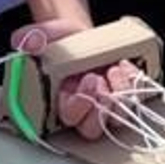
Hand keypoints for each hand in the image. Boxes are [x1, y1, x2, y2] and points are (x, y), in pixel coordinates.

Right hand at [12, 20, 148, 140]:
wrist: (82, 35)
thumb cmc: (62, 42)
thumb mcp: (44, 36)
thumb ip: (32, 39)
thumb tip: (28, 40)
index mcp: (62, 102)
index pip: (69, 118)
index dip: (78, 106)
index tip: (84, 81)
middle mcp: (85, 109)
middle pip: (93, 128)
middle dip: (99, 108)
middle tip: (99, 80)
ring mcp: (106, 104)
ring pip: (118, 119)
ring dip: (120, 97)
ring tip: (114, 69)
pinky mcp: (126, 93)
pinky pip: (136, 100)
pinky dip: (134, 83)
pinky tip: (126, 65)